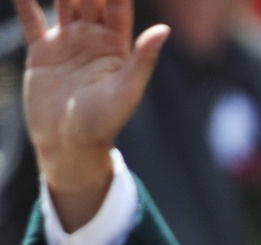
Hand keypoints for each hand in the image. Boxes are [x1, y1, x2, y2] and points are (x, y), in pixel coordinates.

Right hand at [17, 0, 168, 230]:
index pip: (117, 3)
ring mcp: (67, 41)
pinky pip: (32, 18)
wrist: (69, 145)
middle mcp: (93, 38)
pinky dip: (25, 0)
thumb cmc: (104, 123)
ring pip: (63, 0)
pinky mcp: (41, 50)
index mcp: (117, 45)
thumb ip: (143, 59)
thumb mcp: (127, 91)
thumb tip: (164, 29)